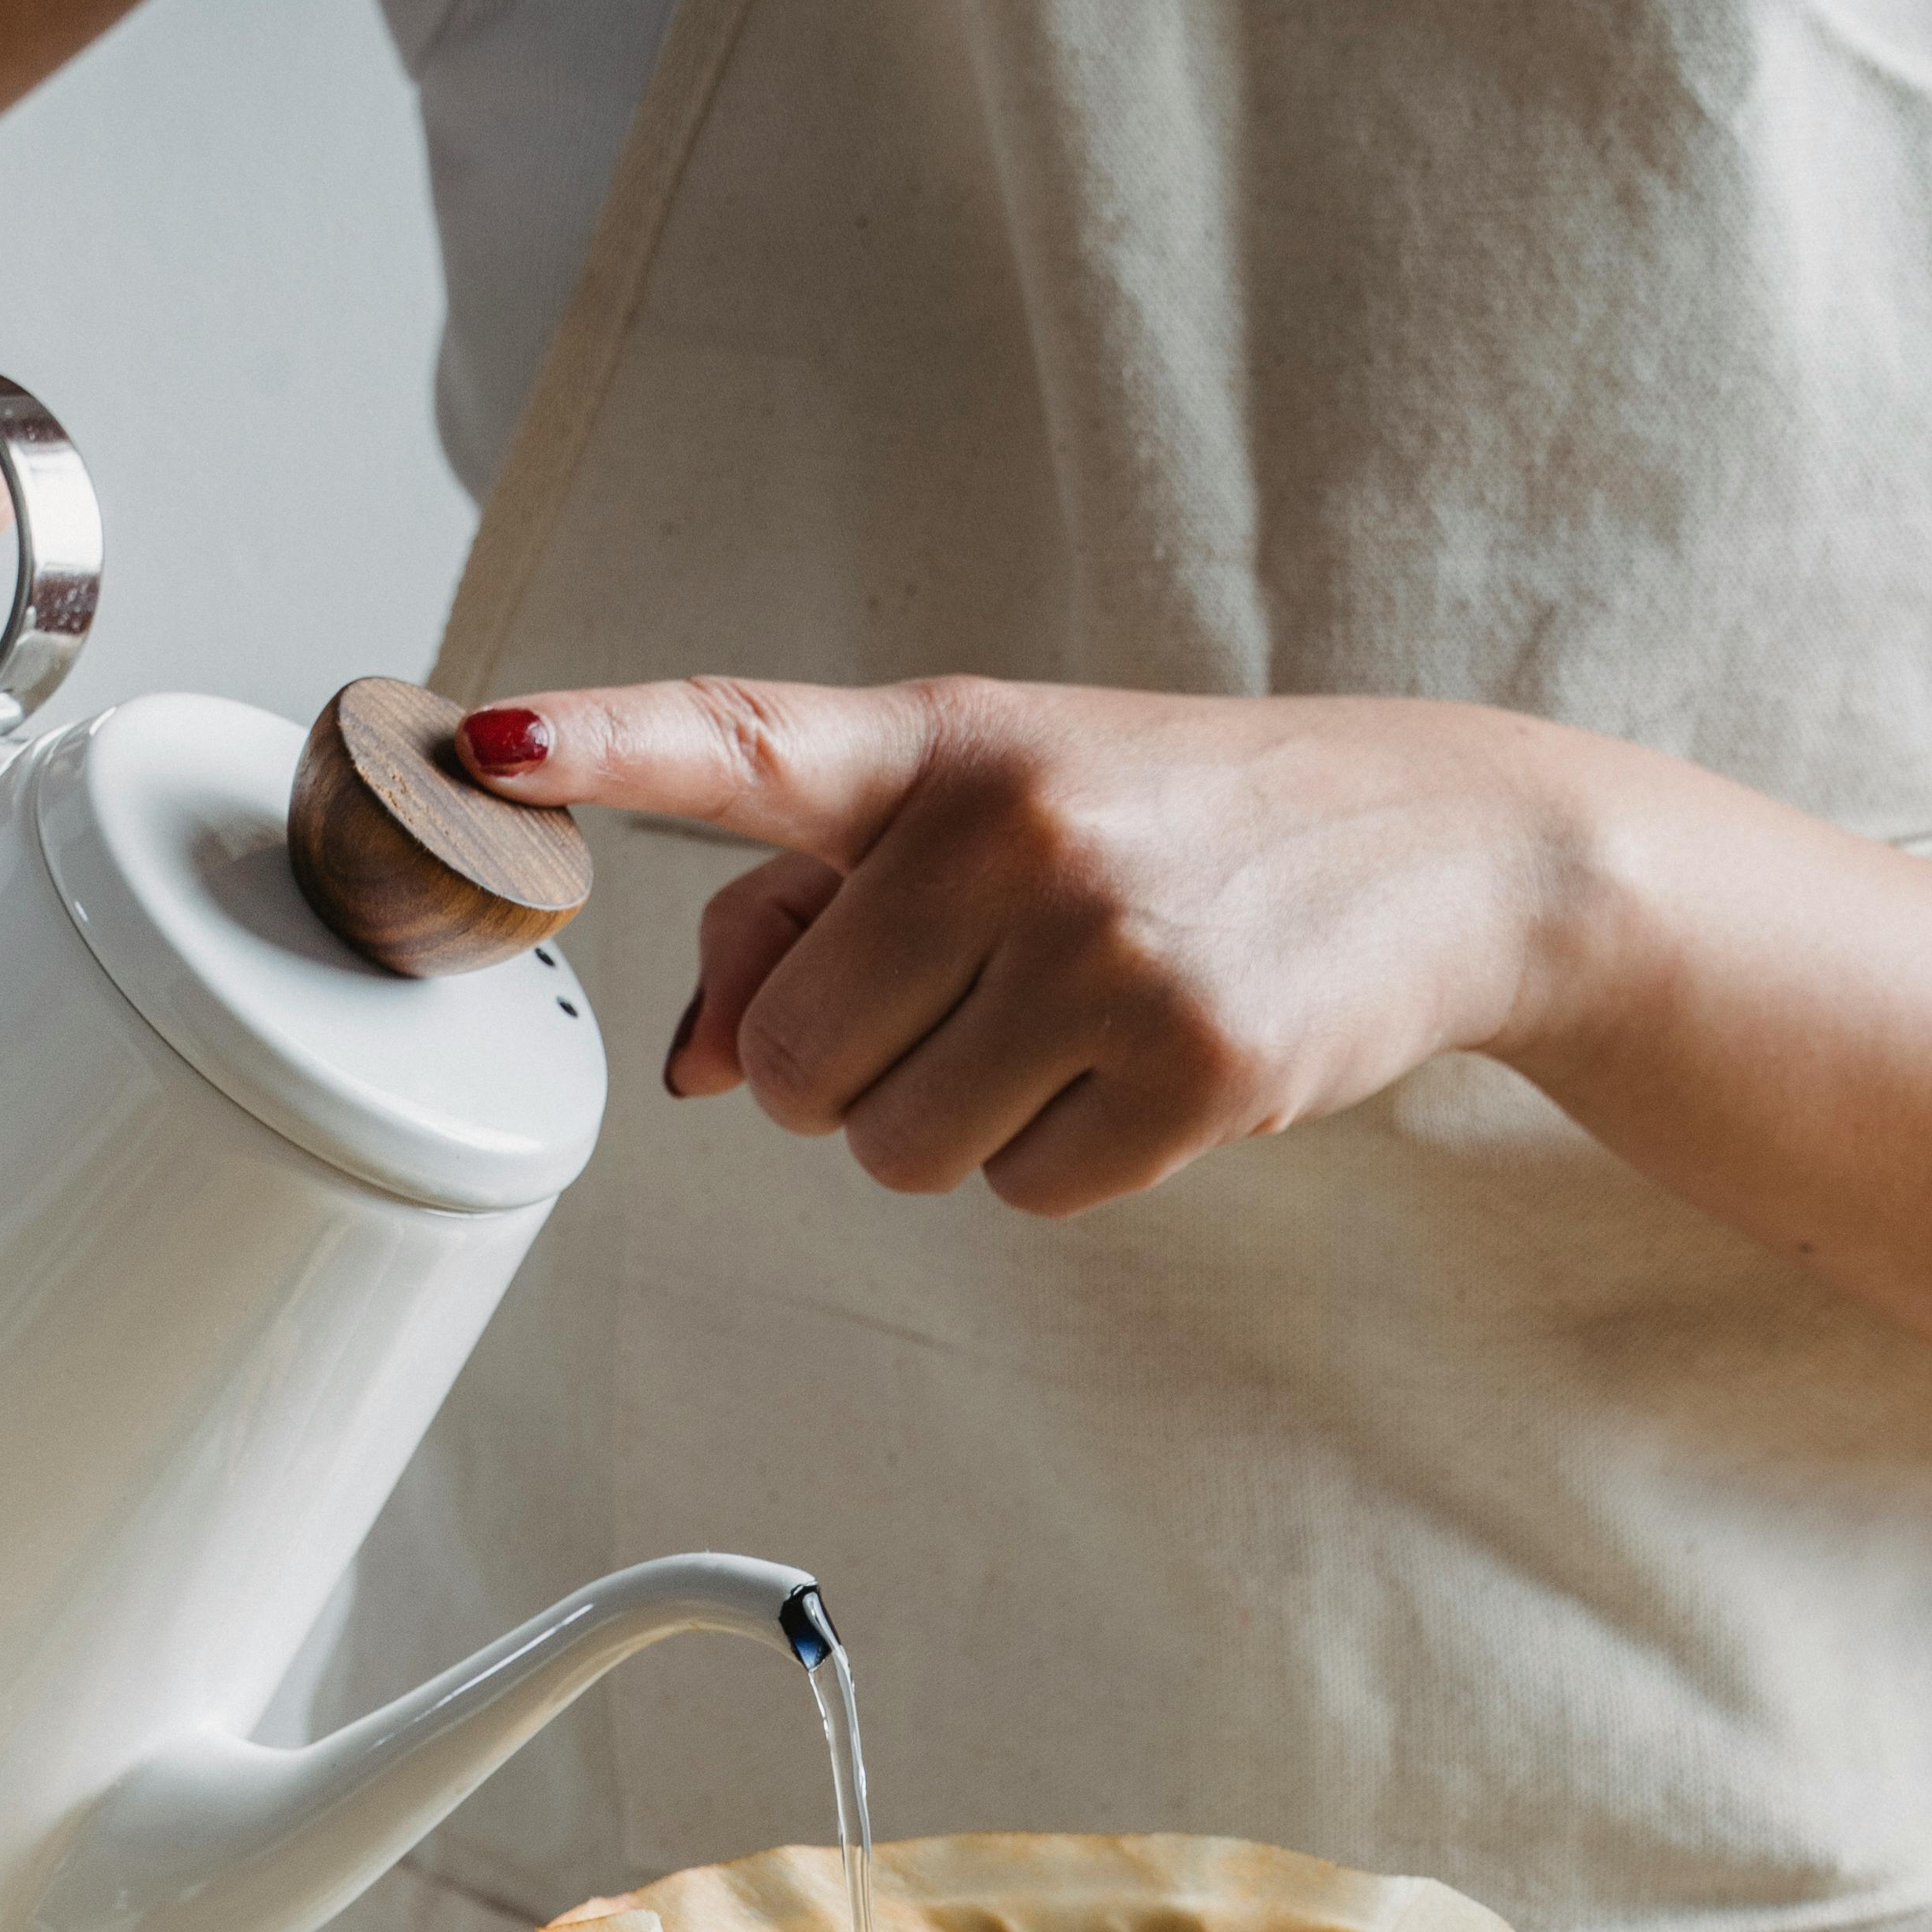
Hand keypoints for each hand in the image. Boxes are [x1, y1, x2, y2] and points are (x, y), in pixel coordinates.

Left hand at [456, 673, 1602, 1213]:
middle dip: (857, 1067)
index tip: (488, 748)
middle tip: (976, 1001)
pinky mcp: (1188, 1069)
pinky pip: (1019, 1192)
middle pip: (792, 1060)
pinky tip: (1140, 1072)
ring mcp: (1105, 951)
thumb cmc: (1181, 827)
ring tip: (1067, 1030)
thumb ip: (812, 908)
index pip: (741, 739)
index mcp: (943, 743)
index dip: (600, 745)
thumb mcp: (1000, 807)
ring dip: (957, 1123)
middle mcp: (1014, 830)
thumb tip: (702, 1057)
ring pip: (892, 1149)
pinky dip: (1062, 1160)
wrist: (1443, 845)